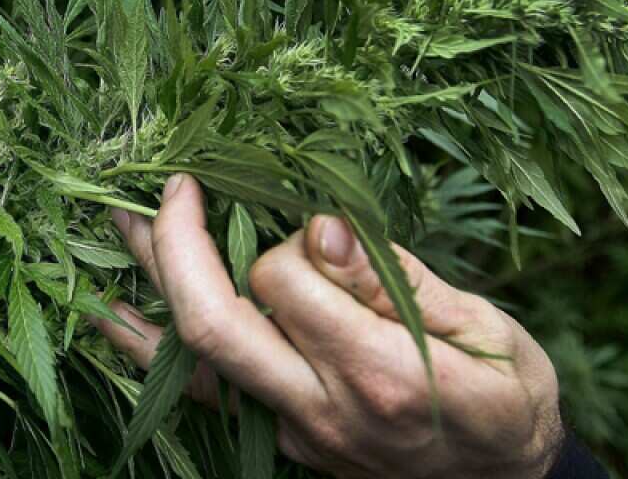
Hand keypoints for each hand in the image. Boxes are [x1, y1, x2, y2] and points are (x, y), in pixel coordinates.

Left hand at [92, 174, 563, 478]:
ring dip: (151, 289)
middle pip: (214, 326)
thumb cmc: (509, 397)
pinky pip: (205, 392)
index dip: (285, 239)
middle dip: (179, 248)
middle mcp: (323, 411)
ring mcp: (294, 432)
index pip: (285, 285)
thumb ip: (393, 279)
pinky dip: (155, 348)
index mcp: (383, 373)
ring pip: (194, 363)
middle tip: (170, 188)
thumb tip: (319, 227)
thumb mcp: (484, 326)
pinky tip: (118, 315)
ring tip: (122, 228)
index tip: (313, 225)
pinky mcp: (280, 440)